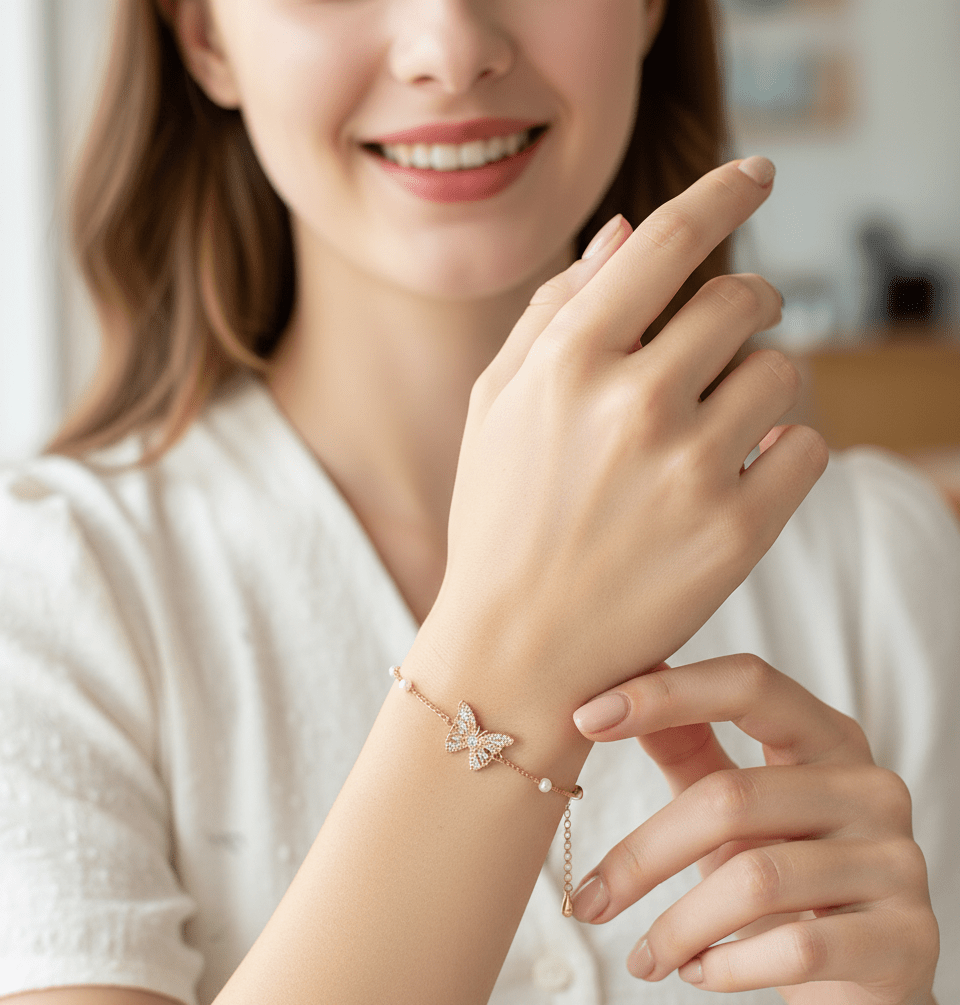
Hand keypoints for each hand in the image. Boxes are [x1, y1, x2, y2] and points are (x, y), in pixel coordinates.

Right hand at [421, 158, 827, 713]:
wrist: (518, 648)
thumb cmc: (499, 519)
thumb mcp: (496, 405)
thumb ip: (554, 309)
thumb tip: (625, 230)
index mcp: (568, 361)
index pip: (669, 241)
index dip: (722, 190)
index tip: (757, 171)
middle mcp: (634, 404)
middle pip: (741, 300)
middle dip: (743, 307)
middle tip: (728, 334)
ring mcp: (691, 470)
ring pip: (783, 371)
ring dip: (762, 383)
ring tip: (724, 420)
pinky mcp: (737, 533)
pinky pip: (807, 447)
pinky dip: (787, 448)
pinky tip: (744, 468)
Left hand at [570, 656, 939, 1003]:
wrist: (868, 976)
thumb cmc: (789, 873)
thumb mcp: (736, 806)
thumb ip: (687, 744)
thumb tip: (614, 685)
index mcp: (827, 736)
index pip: (748, 683)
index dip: (665, 693)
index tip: (585, 717)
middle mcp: (870, 786)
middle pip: (732, 796)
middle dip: (644, 855)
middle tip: (588, 900)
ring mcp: (896, 860)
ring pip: (756, 879)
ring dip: (678, 926)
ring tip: (643, 956)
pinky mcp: (907, 937)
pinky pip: (797, 949)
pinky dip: (727, 967)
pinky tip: (696, 973)